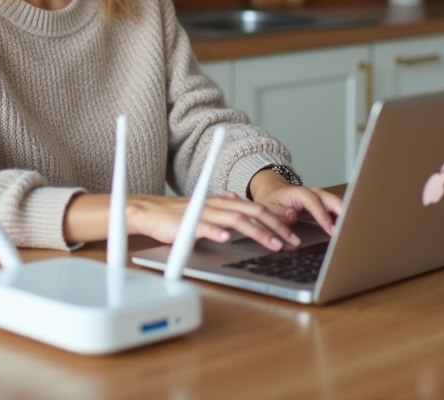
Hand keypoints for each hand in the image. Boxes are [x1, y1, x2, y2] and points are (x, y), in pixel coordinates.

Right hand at [127, 193, 302, 251]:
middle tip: (292, 242)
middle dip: (276, 227)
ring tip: (272, 243)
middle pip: (253, 212)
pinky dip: (216, 232)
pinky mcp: (188, 225)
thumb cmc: (178, 215)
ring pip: (235, 220)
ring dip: (256, 232)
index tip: (293, 235)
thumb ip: (223, 205)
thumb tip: (237, 199)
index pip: (257, 209)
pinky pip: (204, 227)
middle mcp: (218, 205)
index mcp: (225, 203)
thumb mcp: (206, 207)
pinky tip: (226, 239)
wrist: (150, 213)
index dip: (277, 220)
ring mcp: (204, 214)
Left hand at [248, 170, 342, 236]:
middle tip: (350, 229)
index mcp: (299, 192)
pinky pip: (336, 209)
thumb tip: (292, 215)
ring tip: (354, 230)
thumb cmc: (271, 201)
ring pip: (337, 203)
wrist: (272, 192)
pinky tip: (349, 228)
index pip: (314, 203)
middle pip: (332, 200)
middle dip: (343, 213)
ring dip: (346, 215)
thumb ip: (277, 213)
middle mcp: (312, 193)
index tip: (331, 230)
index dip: (323, 216)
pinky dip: (343, 217)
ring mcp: (320, 197)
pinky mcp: (324, 204)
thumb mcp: (267, 207)